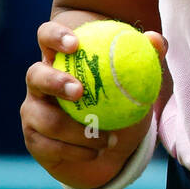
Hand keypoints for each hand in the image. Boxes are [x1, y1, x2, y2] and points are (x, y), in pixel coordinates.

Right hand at [21, 14, 168, 188]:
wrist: (107, 145)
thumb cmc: (118, 99)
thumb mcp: (134, 79)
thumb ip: (145, 56)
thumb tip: (156, 39)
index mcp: (59, 58)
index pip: (46, 36)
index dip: (54, 36)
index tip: (75, 44)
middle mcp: (39, 81)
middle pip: (35, 75)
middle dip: (55, 81)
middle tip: (80, 91)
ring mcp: (32, 111)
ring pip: (45, 119)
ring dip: (76, 131)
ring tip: (104, 138)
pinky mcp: (34, 139)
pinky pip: (50, 146)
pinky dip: (76, 151)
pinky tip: (94, 152)